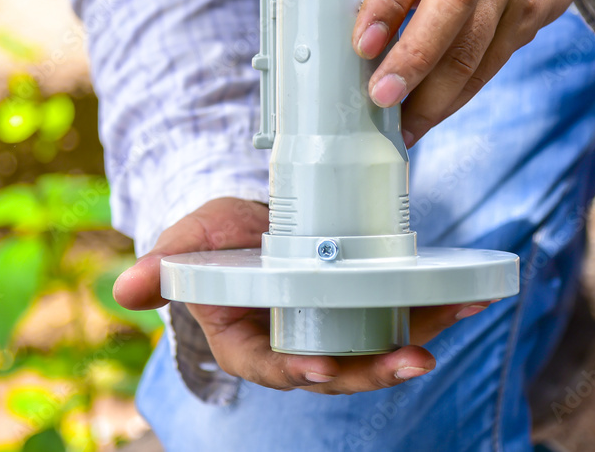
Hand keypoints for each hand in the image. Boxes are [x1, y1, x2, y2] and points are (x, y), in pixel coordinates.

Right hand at [113, 197, 495, 393]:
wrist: (255, 224)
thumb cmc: (217, 240)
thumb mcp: (190, 245)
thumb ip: (165, 267)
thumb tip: (125, 289)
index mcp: (251, 343)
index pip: (274, 368)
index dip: (299, 371)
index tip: (323, 367)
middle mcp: (299, 344)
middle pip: (340, 369)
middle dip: (376, 369)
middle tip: (413, 360)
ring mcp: (336, 327)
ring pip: (378, 347)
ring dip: (420, 338)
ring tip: (458, 317)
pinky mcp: (365, 304)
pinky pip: (401, 314)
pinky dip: (434, 307)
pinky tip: (469, 294)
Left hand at [353, 0, 594, 146]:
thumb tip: (345, 6)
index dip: (387, 4)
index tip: (363, 45)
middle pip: (451, 5)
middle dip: (413, 58)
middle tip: (382, 97)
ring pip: (473, 48)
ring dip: (434, 96)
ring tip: (403, 126)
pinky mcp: (527, 19)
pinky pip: (488, 66)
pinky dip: (456, 97)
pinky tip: (431, 115)